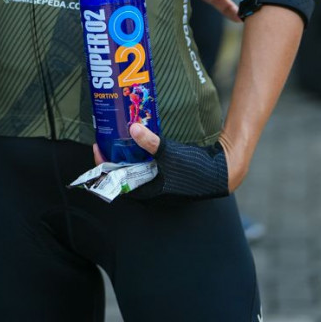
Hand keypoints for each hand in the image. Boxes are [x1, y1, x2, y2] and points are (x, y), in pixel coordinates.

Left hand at [92, 124, 233, 197]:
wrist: (222, 172)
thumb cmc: (194, 170)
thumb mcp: (169, 153)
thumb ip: (150, 142)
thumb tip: (132, 128)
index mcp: (149, 193)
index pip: (118, 184)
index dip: (105, 167)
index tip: (98, 150)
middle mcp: (153, 192)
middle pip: (125, 176)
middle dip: (114, 159)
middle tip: (106, 141)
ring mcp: (161, 184)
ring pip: (136, 170)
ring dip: (127, 156)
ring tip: (119, 139)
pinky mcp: (169, 176)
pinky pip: (148, 166)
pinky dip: (141, 155)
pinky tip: (139, 141)